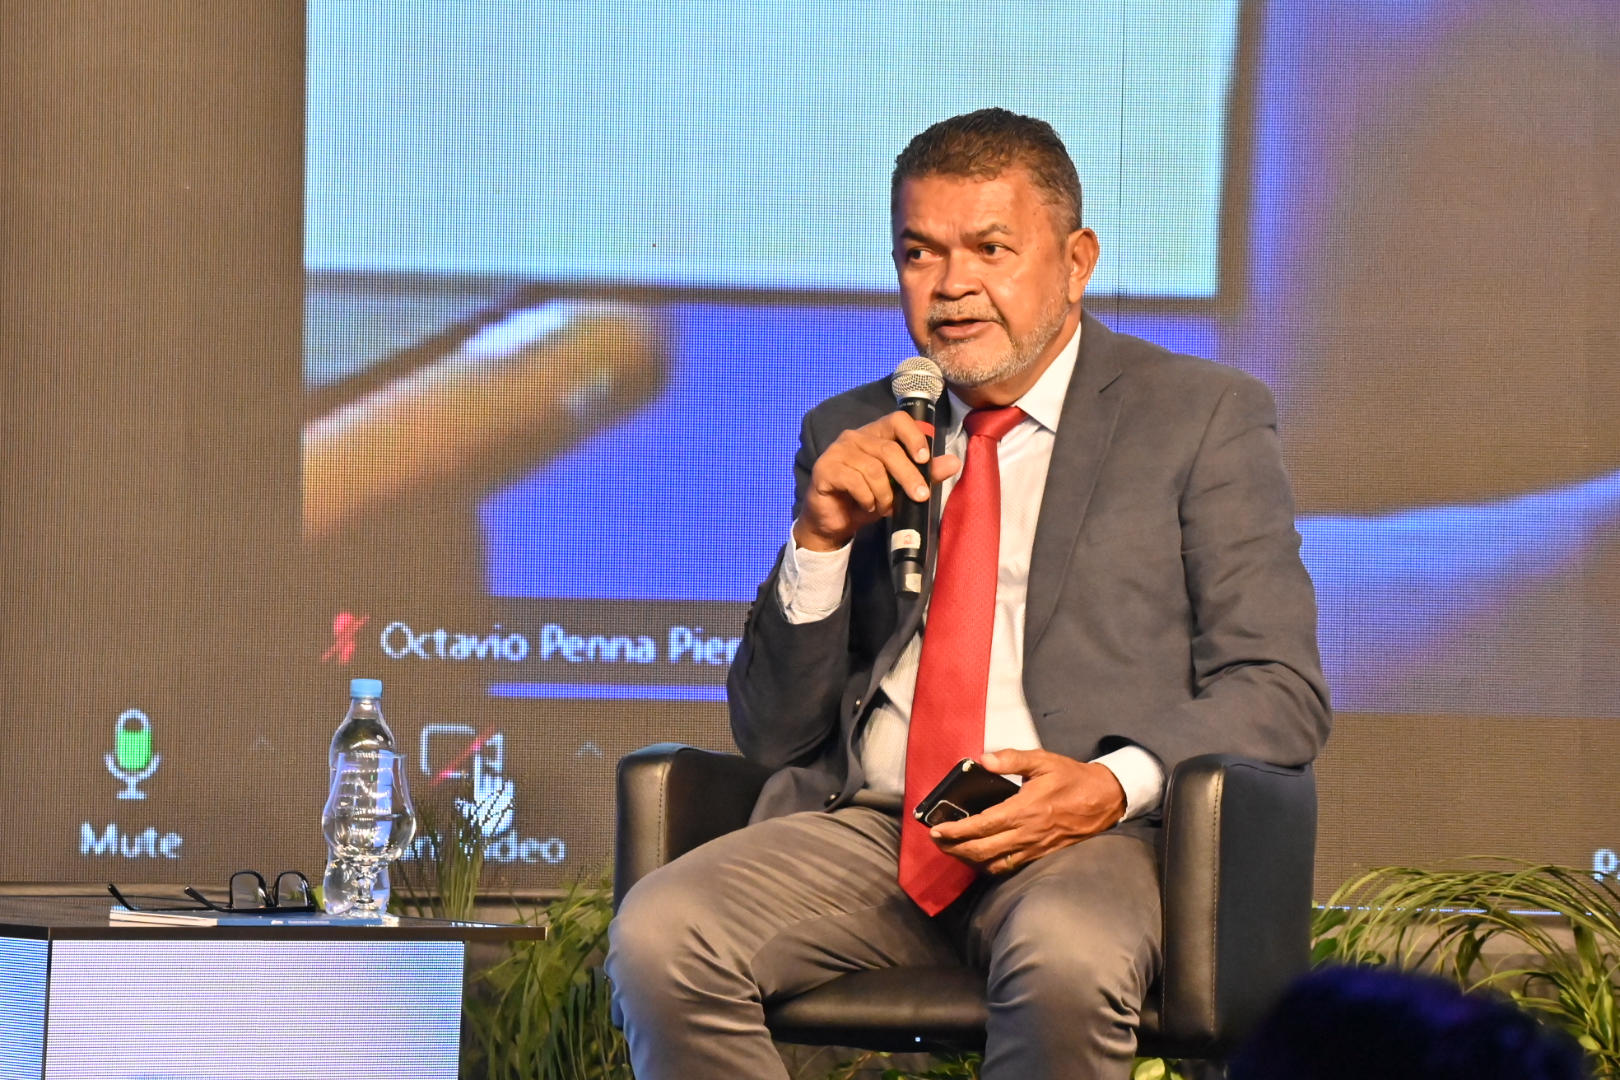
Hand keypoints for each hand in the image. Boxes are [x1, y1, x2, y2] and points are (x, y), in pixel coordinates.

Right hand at [793, 412, 961, 551]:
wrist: (836, 522)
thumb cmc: (868, 499)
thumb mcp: (900, 488)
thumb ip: (925, 474)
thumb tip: (954, 463)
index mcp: (875, 434)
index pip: (897, 420)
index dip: (914, 437)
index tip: (925, 460)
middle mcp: (855, 436)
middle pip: (889, 449)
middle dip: (908, 475)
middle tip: (920, 496)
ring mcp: (838, 451)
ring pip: (873, 468)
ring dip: (884, 494)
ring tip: (885, 507)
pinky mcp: (825, 469)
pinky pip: (854, 481)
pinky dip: (867, 498)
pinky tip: (867, 506)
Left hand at [928, 749, 1126, 874]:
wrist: (1105, 800)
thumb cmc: (1072, 779)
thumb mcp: (1043, 760)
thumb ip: (1012, 758)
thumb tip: (984, 758)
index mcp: (1023, 810)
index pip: (981, 826)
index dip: (956, 831)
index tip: (937, 830)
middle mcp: (1026, 834)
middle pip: (982, 851)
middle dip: (954, 849)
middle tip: (937, 842)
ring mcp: (1034, 848)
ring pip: (994, 864)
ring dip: (970, 861)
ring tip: (953, 851)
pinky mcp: (1041, 855)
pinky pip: (1010, 867)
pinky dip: (990, 866)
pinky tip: (981, 859)